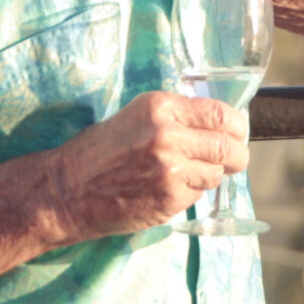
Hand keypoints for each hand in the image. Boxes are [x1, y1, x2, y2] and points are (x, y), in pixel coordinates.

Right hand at [47, 91, 249, 239]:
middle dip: (236, 155)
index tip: (238, 133)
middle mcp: (169, 134)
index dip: (237, 126)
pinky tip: (168, 189)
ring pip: (217, 172)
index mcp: (161, 107)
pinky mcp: (169, 197)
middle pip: (228, 145)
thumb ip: (176, 118)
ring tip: (187, 175)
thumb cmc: (98, 152)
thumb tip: (218, 125)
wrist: (66, 190)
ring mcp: (171, 168)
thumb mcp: (136, 118)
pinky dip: (191, 192)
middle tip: (233, 160)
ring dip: (211, 175)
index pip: (220, 113)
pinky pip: (198, 193)